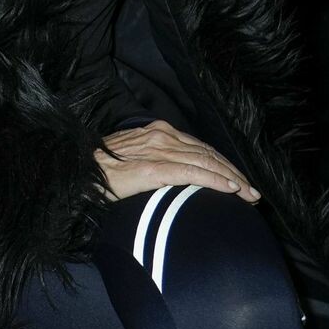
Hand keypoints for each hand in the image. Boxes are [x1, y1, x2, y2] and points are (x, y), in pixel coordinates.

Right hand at [95, 120, 261, 202]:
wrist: (75, 172)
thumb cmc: (98, 170)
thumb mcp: (130, 159)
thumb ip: (152, 162)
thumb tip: (170, 178)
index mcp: (157, 132)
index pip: (199, 147)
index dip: (222, 164)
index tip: (239, 180)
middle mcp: (162, 135)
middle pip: (208, 153)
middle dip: (233, 172)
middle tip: (252, 192)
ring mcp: (158, 149)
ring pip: (206, 162)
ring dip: (232, 179)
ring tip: (249, 196)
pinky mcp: (154, 167)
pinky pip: (193, 173)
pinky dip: (216, 181)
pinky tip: (232, 190)